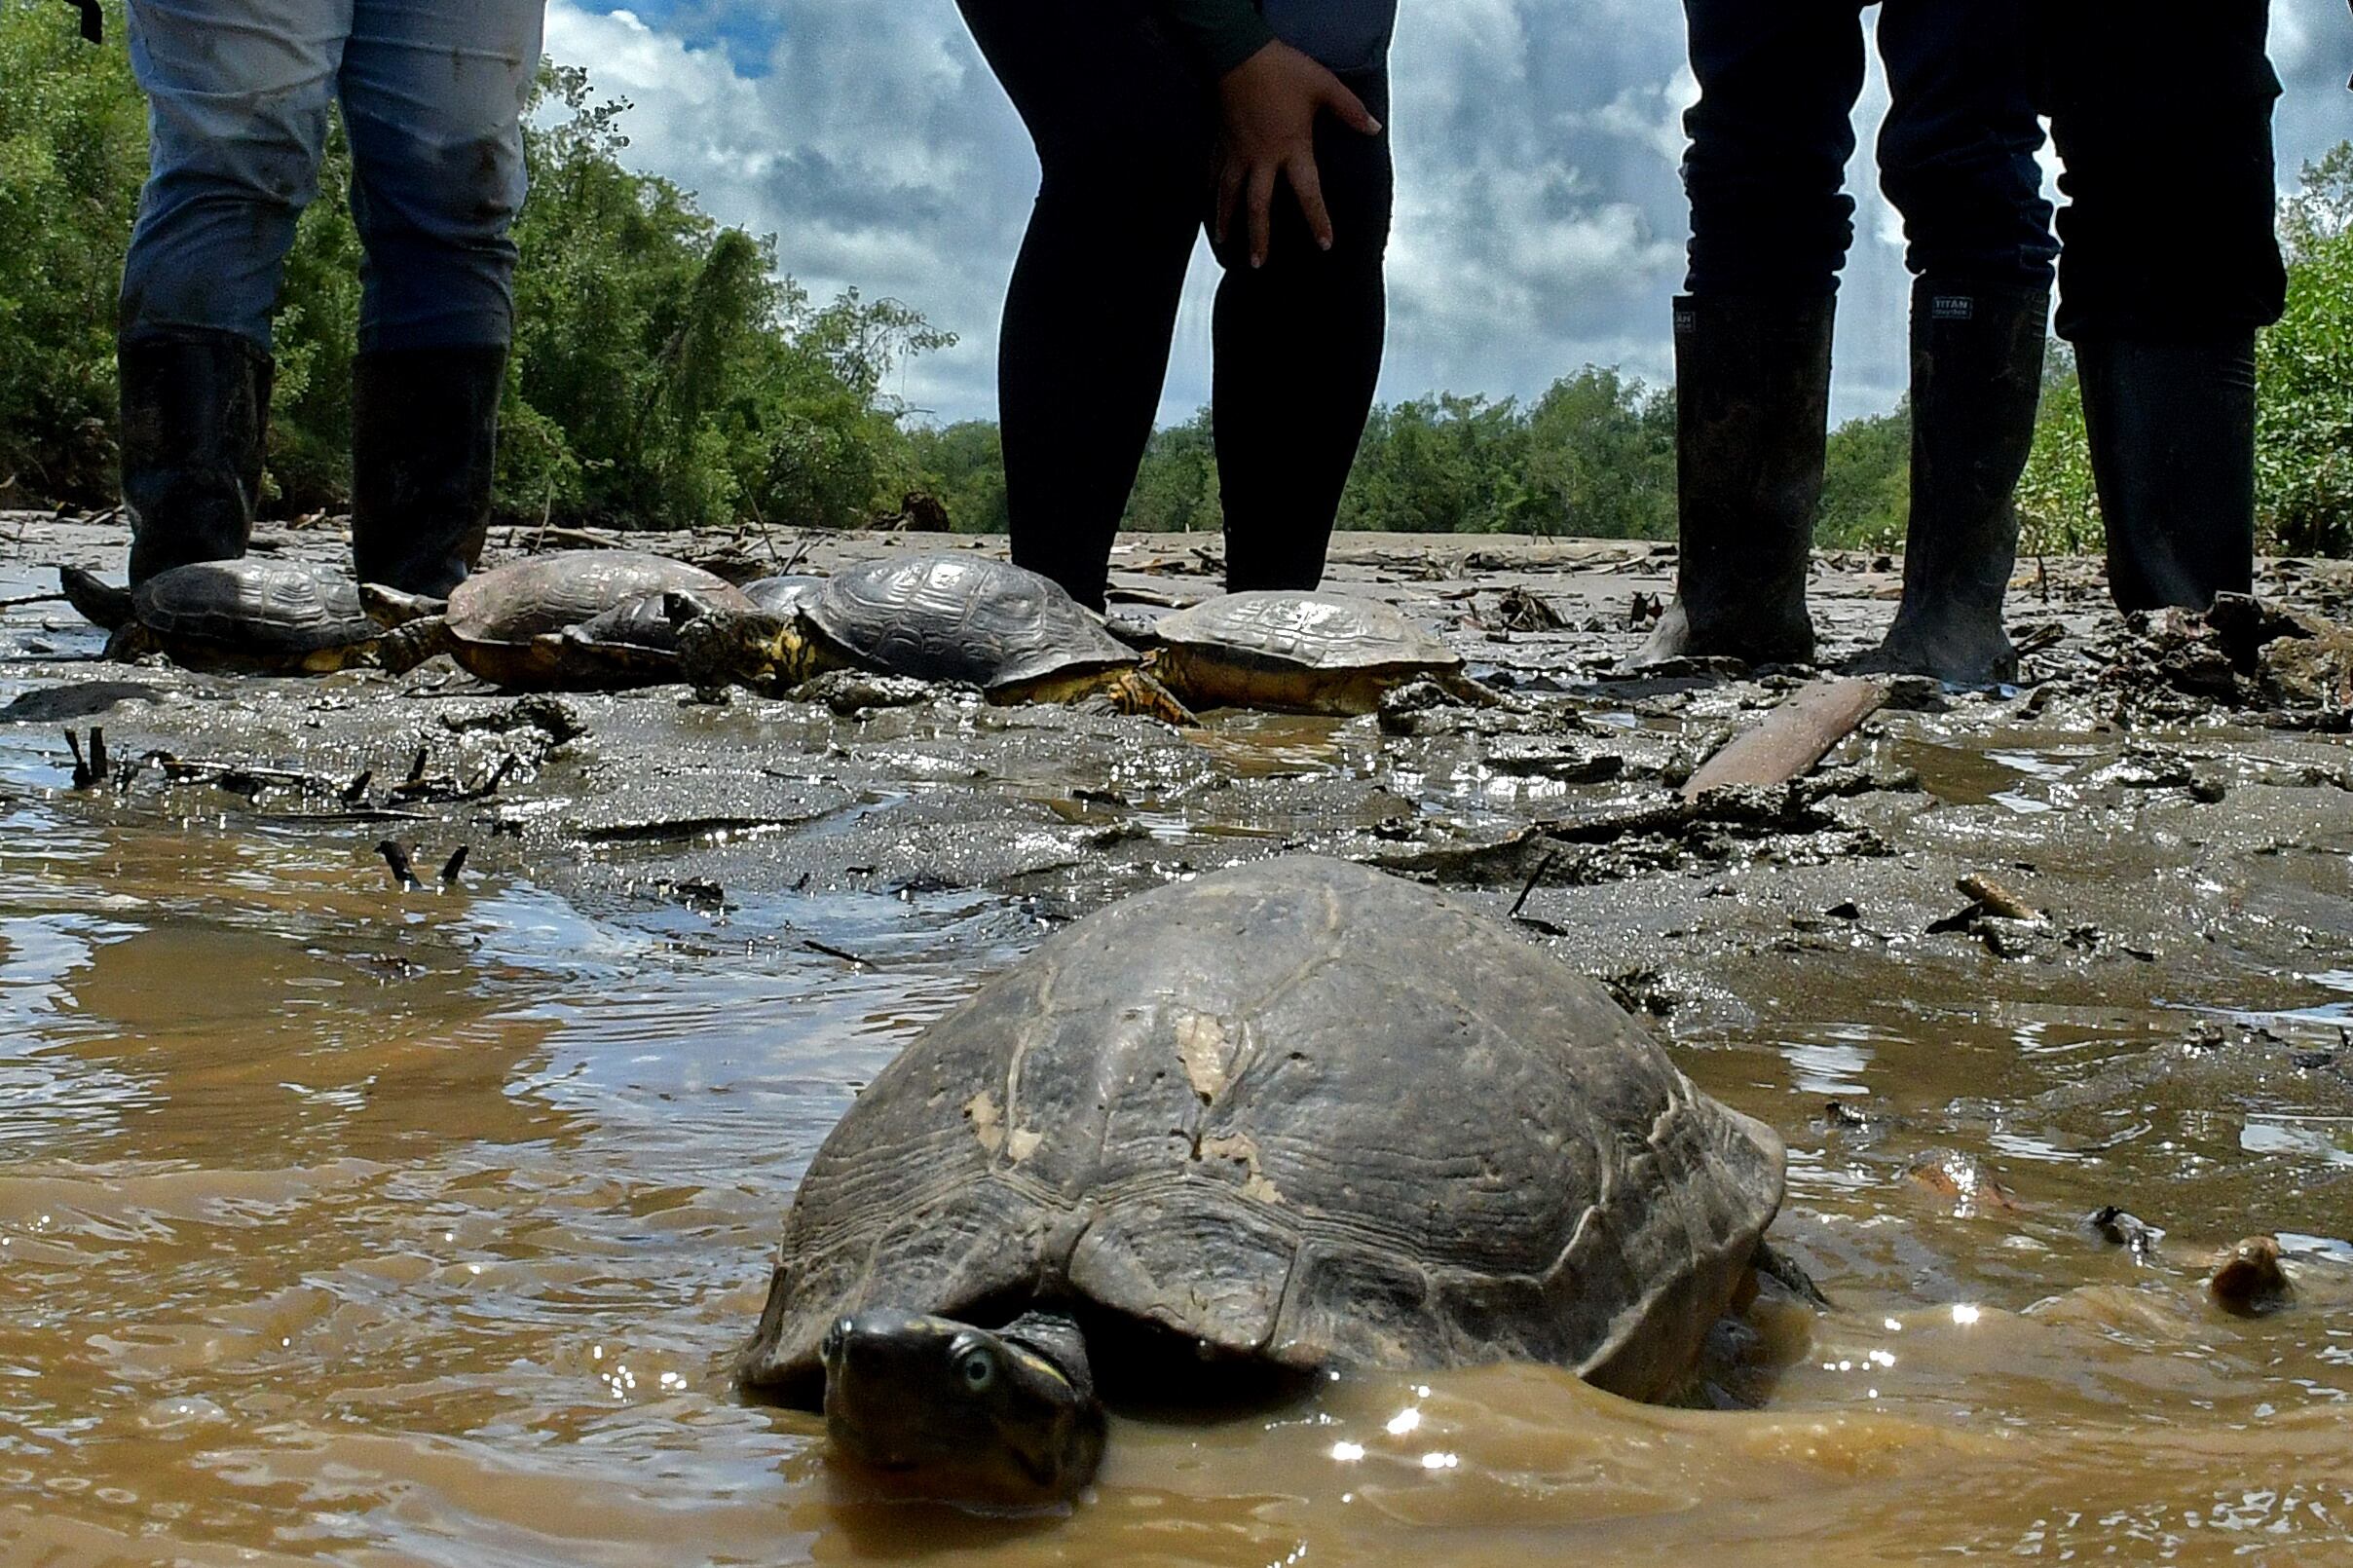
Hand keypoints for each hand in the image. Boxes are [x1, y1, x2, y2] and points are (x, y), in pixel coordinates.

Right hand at [1213, 40, 1381, 267]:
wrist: (1239, 52)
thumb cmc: (1283, 69)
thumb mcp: (1323, 86)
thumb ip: (1350, 110)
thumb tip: (1373, 129)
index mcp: (1291, 149)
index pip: (1307, 193)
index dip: (1317, 219)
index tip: (1324, 245)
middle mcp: (1261, 159)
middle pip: (1258, 207)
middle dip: (1259, 238)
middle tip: (1258, 263)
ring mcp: (1237, 152)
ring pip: (1228, 195)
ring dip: (1226, 220)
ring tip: (1224, 243)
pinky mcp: (1220, 140)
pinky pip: (1213, 171)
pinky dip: (1210, 188)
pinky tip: (1208, 201)